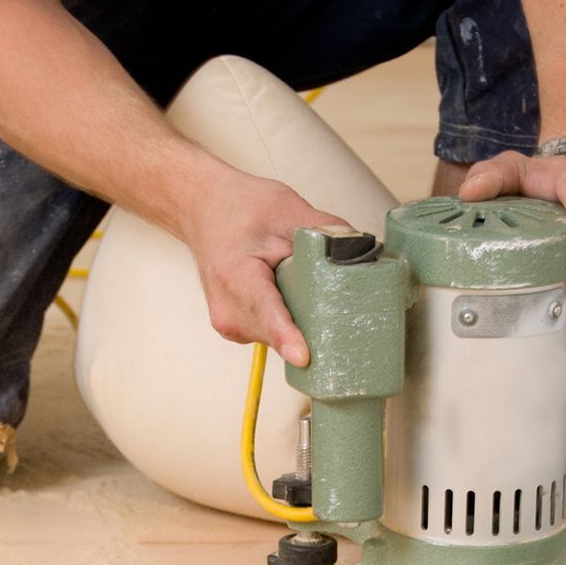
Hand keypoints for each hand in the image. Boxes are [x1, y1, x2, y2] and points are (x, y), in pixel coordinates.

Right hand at [182, 167, 347, 365]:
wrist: (204, 211)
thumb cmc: (238, 208)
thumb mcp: (285, 208)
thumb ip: (324, 230)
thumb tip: (361, 248)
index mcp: (235, 276)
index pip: (265, 312)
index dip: (286, 336)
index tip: (303, 356)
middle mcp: (228, 310)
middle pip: (280, 331)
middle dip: (309, 320)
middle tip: (327, 295)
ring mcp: (230, 326)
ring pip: (278, 337)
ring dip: (298, 319)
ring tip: (293, 283)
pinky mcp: (237, 330)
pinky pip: (271, 334)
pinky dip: (286, 319)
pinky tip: (284, 294)